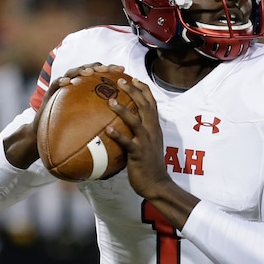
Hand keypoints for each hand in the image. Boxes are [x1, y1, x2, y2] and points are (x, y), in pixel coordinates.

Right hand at [4, 63, 126, 168]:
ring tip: (89, 72)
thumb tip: (124, 127)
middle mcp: (74, 85)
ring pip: (72, 73)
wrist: (46, 137)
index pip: (100, 76)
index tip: (124, 71)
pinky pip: (54, 85)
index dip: (112, 71)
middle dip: (99, 67)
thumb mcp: (88, 126)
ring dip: (81, 70)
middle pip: (88, 70)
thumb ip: (102, 121)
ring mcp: (61, 87)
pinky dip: (60, 82)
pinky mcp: (49, 94)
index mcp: (85, 90)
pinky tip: (66, 82)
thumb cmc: (69, 132)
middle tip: (109, 69)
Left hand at [106, 76, 198, 229]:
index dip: (143, 89)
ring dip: (123, 110)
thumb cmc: (149, 166)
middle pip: (145, 106)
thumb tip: (123, 124)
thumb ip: (139, 133)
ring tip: (111, 101)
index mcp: (154, 128)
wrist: (157, 184)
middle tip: (121, 80)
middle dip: (134, 91)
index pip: (151, 103)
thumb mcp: (147, 145)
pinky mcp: (139, 154)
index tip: (133, 78)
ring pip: (136, 121)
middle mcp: (152, 132)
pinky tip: (107, 129)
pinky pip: (127, 143)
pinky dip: (118, 135)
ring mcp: (146, 142)